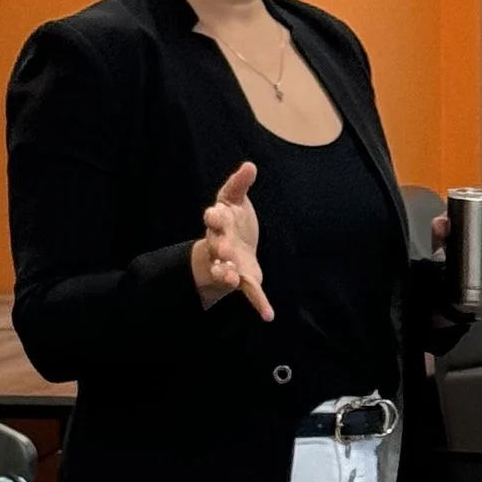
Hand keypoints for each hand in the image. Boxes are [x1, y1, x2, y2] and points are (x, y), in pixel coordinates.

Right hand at [192, 161, 271, 319]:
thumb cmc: (232, 222)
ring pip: (225, 270)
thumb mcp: (234, 200)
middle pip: (217, 245)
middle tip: (223, 247)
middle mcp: (220, 245)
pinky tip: (268, 316)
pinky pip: (250, 292)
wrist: (232, 248)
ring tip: (231, 277)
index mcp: (219, 223)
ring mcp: (230, 264)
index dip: (214, 217)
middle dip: (220, 246)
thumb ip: (240, 184)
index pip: (214, 219)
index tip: (214, 213)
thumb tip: (250, 165)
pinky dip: (259, 303)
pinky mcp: (243, 279)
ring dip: (226, 274)